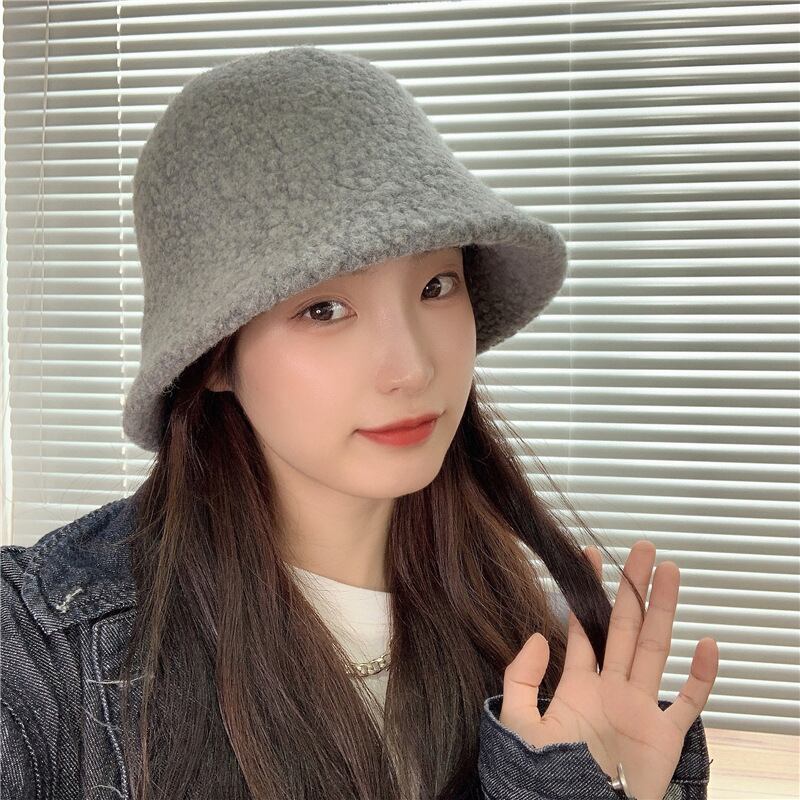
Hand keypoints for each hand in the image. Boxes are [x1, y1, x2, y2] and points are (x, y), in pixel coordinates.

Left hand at [498, 540, 718, 799]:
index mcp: (578, 686)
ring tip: (669, 572)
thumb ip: (522, 679)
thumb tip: (538, 636)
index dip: (587, 593)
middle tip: (642, 550)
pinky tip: (707, 644)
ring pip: (655, 648)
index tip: (589, 557)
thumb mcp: (520, 724)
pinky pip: (688, 701)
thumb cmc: (546, 779)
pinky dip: (701, 676)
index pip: (584, 627)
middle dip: (632, 587)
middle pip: (625, 627)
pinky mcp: (664, 735)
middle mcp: (611, 690)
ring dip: (663, 610)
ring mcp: (640, 709)